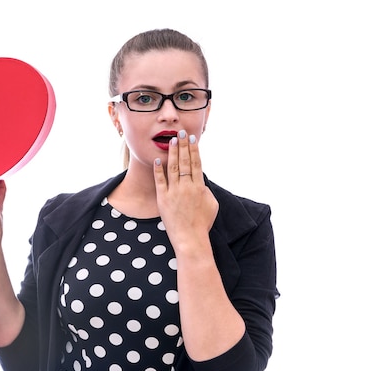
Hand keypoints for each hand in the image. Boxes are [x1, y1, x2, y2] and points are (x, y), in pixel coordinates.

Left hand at [153, 130, 217, 248]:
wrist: (190, 238)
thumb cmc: (203, 223)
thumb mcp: (212, 204)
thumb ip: (206, 190)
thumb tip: (201, 181)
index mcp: (199, 187)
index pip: (196, 163)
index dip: (194, 150)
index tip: (192, 139)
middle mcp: (187, 187)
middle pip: (185, 161)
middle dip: (182, 146)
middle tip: (180, 133)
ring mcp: (174, 192)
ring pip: (173, 168)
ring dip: (172, 153)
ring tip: (171, 141)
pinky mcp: (163, 199)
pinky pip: (160, 181)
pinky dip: (158, 170)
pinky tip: (158, 159)